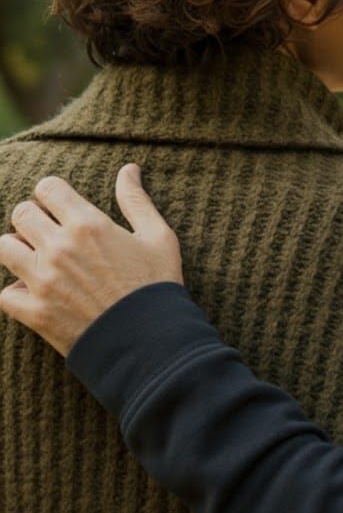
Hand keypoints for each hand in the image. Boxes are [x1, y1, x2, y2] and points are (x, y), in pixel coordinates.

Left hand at [0, 164, 182, 356]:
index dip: (53, 193)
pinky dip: (16, 292)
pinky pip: (5, 294)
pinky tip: (34, 292)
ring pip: (5, 248)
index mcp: (88, 224)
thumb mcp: (158, 237)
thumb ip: (136, 200)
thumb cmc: (157, 286)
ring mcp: (42, 280)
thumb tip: (129, 169)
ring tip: (37, 259)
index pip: (48, 188)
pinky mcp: (34, 312)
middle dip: (34, 218)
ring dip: (19, 249)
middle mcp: (59, 247)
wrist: (150, 342)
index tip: (61, 204)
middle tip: (49, 231)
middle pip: (21, 213)